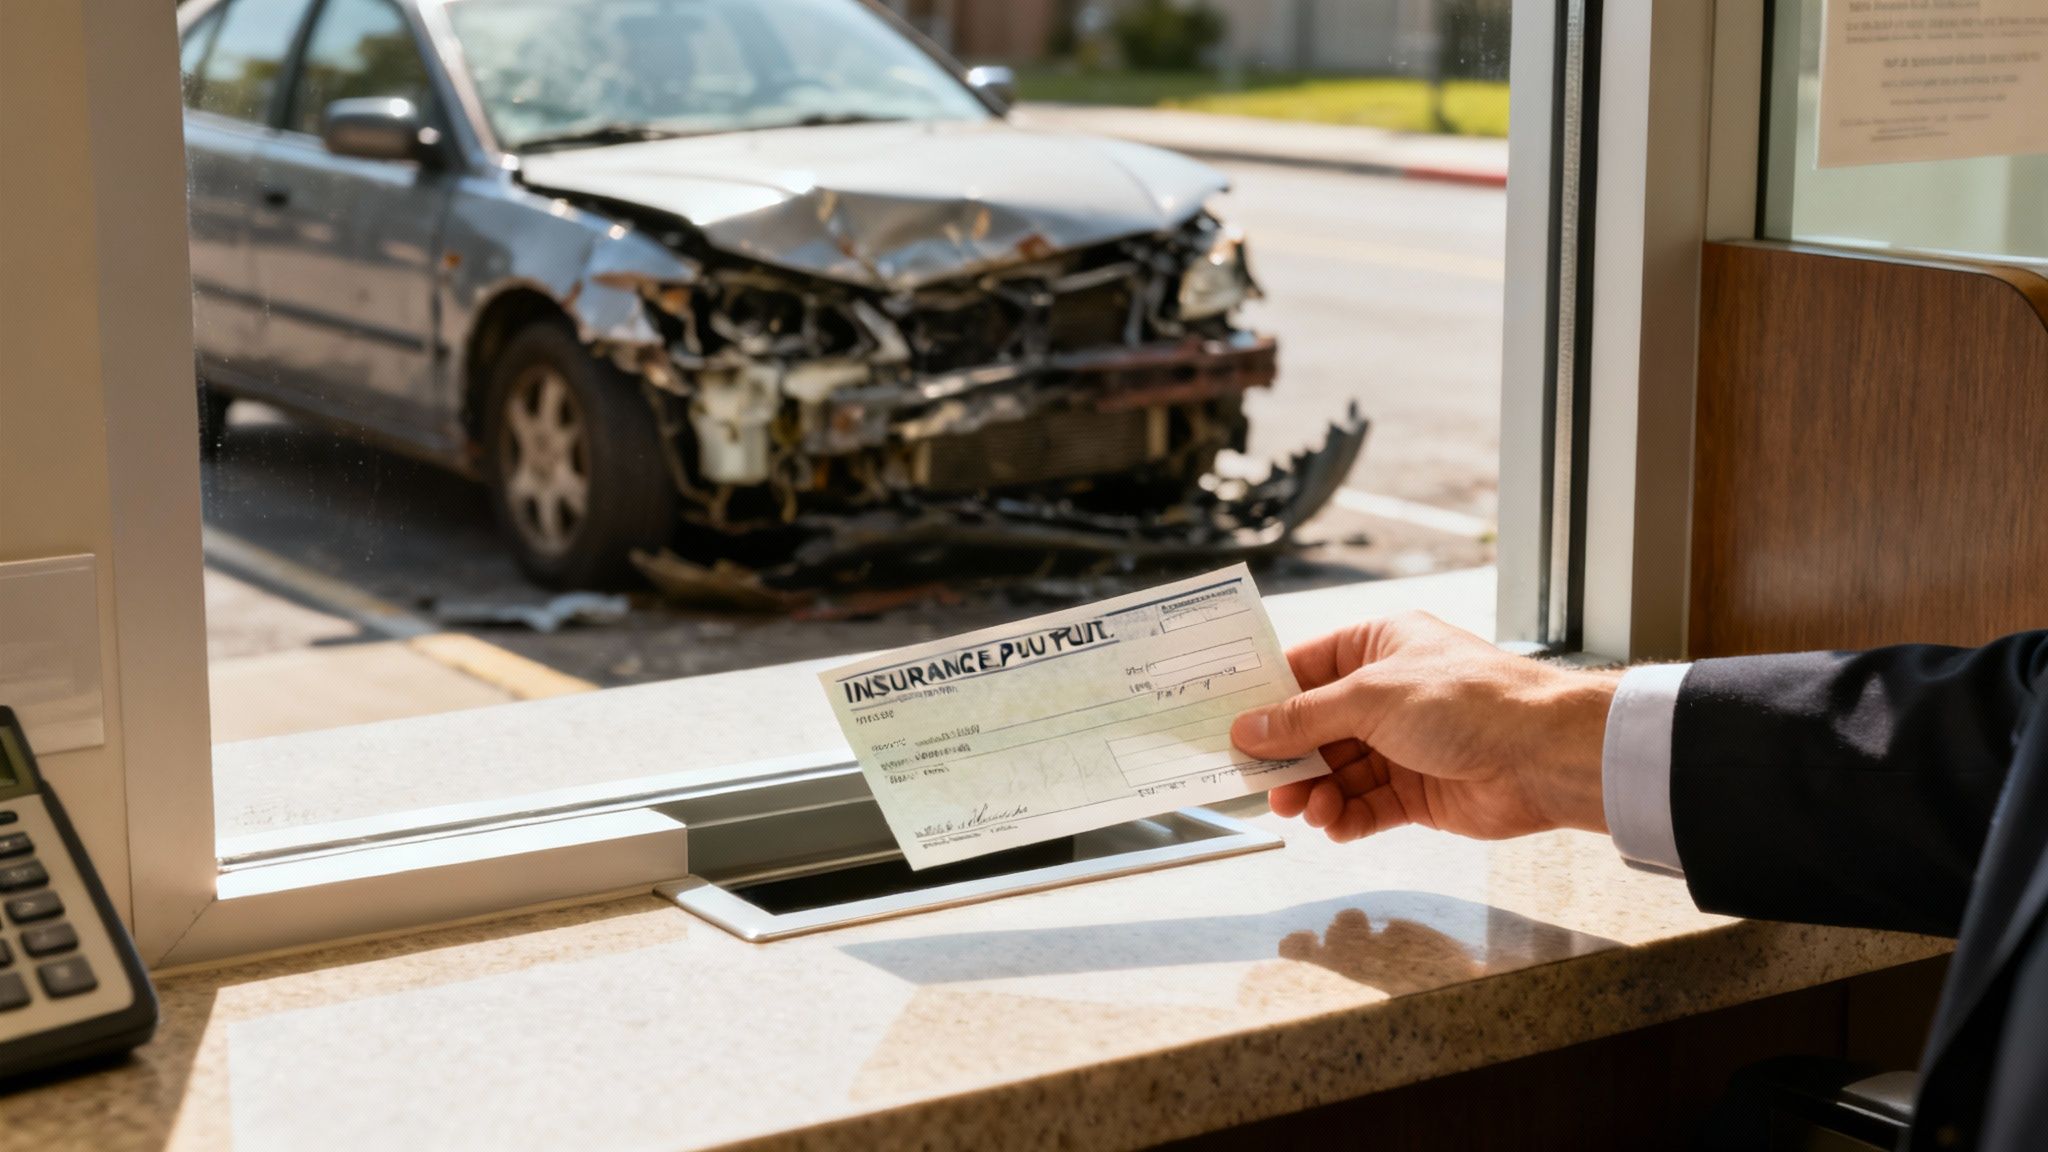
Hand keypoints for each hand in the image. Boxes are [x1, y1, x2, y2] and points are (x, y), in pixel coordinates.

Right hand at [1230, 612, 1617, 843]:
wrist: (1543, 756)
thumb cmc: (1469, 701)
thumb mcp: (1370, 697)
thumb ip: (1303, 718)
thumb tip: (1247, 728)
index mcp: (1377, 646)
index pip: (1303, 670)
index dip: (1264, 699)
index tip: (1226, 725)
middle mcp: (1386, 693)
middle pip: (1313, 728)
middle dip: (1287, 759)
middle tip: (1263, 785)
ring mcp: (1401, 744)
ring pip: (1336, 772)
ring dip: (1315, 793)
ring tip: (1304, 810)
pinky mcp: (1417, 791)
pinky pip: (1365, 806)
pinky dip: (1346, 817)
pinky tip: (1335, 825)